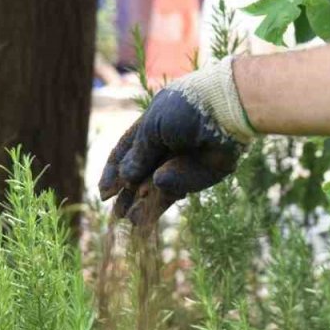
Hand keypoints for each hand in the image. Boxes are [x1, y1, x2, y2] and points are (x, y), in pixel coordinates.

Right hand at [99, 56, 256, 224]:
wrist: (225, 112)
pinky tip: (143, 217)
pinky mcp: (199, 176)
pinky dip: (158, 205)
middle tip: (115, 214)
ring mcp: (182, 161)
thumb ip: (137, 154)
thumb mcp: (152, 127)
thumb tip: (125, 180)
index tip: (104, 193)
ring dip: (141, 204)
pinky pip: (174, 191)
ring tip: (127, 219)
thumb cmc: (185, 110)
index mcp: (152, 125)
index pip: (127, 150)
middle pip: (141, 173)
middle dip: (127, 194)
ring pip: (156, 187)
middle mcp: (166, 145)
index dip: (114, 171)